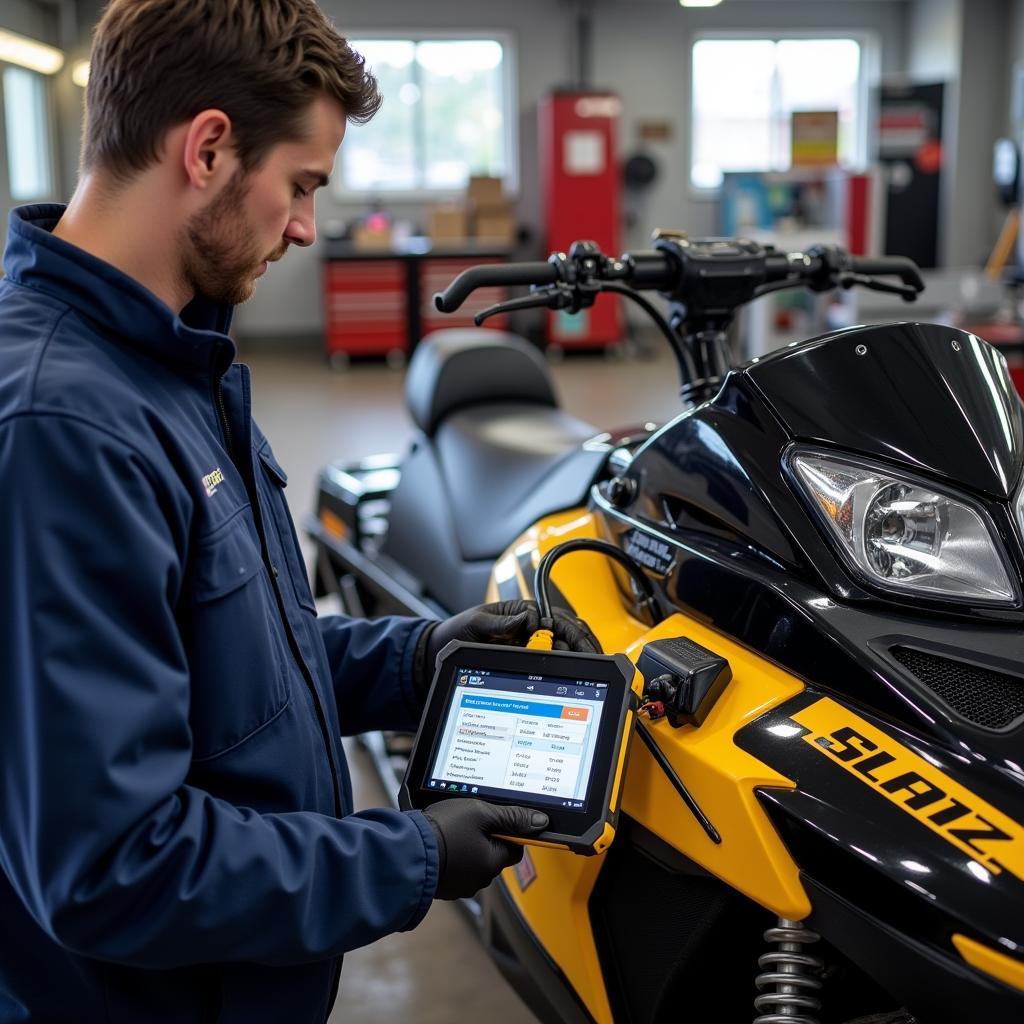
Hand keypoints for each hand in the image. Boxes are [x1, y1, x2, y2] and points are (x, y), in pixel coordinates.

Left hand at [414, 600, 601, 698]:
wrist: (442, 651)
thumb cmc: (458, 632)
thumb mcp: (476, 623)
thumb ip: (500, 622)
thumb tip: (526, 620)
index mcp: (522, 613)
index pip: (556, 618)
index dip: (571, 631)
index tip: (580, 645)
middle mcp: (530, 628)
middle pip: (568, 633)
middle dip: (584, 644)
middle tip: (596, 658)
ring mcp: (530, 645)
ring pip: (565, 649)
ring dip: (579, 656)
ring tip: (591, 667)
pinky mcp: (527, 661)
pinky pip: (551, 664)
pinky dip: (566, 668)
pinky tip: (574, 676)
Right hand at [423, 799, 548, 899]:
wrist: (404, 850)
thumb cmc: (442, 831)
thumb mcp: (480, 813)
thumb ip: (511, 817)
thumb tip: (540, 821)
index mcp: (492, 863)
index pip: (515, 848)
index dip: (509, 831)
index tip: (497, 818)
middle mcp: (478, 881)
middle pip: (493, 855)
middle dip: (485, 838)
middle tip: (469, 820)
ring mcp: (458, 886)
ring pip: (473, 862)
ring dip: (467, 847)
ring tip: (451, 829)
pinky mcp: (441, 886)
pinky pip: (455, 868)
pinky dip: (451, 856)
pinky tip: (440, 842)